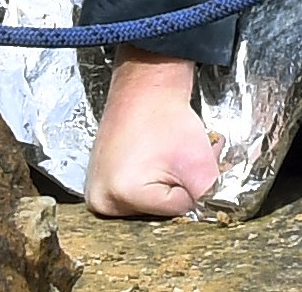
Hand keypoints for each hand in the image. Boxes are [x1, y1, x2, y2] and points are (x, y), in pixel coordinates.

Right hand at [84, 49, 218, 217]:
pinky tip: (153, 158)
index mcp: (121, 197)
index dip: (192, 184)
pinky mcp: (97, 184)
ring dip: (166, 183)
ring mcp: (95, 195)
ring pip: (148, 202)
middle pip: (159, 210)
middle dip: (179, 186)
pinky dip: (149, 179)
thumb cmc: (169, 119)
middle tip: (182, 156)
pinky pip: (132, 193)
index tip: (189, 160)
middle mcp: (100, 202)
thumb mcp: (200, 162)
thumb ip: (206, 196)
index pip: (176, 209)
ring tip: (168, 155)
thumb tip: (206, 213)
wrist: (146, 89)